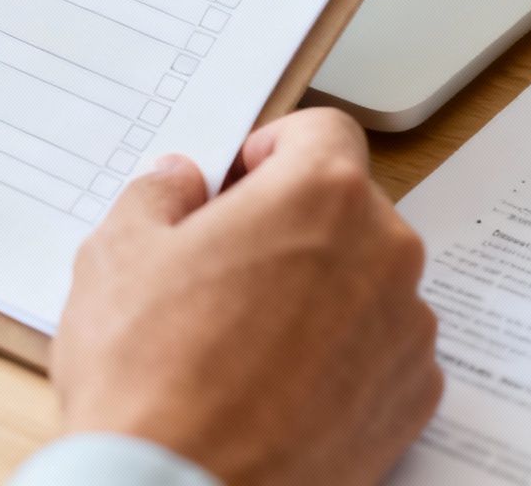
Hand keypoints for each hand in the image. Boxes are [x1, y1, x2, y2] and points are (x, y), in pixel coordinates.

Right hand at [52, 108, 440, 485]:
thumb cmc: (150, 376)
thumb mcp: (117, 255)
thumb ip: (158, 195)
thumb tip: (180, 181)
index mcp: (321, 196)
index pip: (323, 131)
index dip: (273, 149)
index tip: (239, 184)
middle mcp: (385, 252)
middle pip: (347, 207)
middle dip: (294, 225)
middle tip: (227, 269)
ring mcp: (407, 330)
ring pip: (367, 280)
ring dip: (322, 291)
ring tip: (248, 341)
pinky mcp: (413, 399)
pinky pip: (382, 351)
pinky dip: (343, 358)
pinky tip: (281, 388)